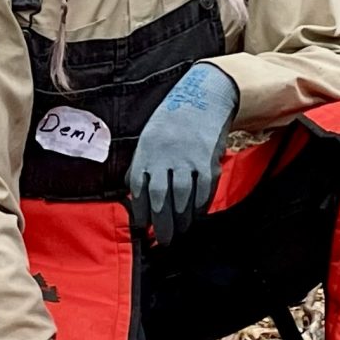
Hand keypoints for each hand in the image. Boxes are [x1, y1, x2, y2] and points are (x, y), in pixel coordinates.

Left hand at [127, 63, 236, 244]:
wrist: (202, 99)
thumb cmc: (170, 123)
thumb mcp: (148, 138)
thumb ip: (140, 165)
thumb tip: (129, 192)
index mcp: (147, 152)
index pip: (139, 188)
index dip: (141, 211)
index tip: (143, 227)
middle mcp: (166, 157)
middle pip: (161, 198)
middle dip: (162, 224)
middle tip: (164, 240)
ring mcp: (189, 160)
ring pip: (183, 199)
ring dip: (181, 220)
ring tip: (180, 231)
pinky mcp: (209, 162)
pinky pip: (204, 191)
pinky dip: (200, 207)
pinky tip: (196, 215)